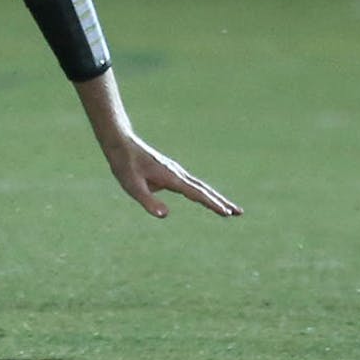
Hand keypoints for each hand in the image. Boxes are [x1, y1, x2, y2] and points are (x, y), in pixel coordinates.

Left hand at [100, 133, 243, 218]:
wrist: (120, 143)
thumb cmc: (124, 166)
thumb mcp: (132, 186)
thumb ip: (148, 201)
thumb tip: (165, 216)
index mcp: (171, 178)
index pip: (196, 194)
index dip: (212, 204)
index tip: (227, 213)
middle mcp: (177, 173)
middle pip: (204, 190)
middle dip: (220, 201)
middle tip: (238, 213)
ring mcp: (175, 171)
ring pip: (199, 186)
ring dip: (214, 197)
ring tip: (229, 208)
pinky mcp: (170, 171)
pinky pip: (191, 184)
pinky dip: (202, 192)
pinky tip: (203, 197)